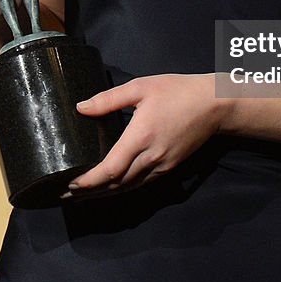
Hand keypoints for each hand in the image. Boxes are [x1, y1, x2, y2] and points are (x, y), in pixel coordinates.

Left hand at [67, 74, 224, 196]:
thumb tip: (81, 108)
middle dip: (89, 192)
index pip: (109, 170)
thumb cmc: (178, 91)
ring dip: (104, 194)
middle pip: (115, 185)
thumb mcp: (142, 87)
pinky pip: (142, 183)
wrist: (214, 104)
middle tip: (66, 194)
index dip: (87, 181)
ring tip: (83, 195)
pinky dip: (123, 189)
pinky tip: (112, 187)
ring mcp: (162, 165)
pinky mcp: (170, 167)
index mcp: (140, 136)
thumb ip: (109, 99)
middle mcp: (150, 157)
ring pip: (128, 187)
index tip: (69, 184)